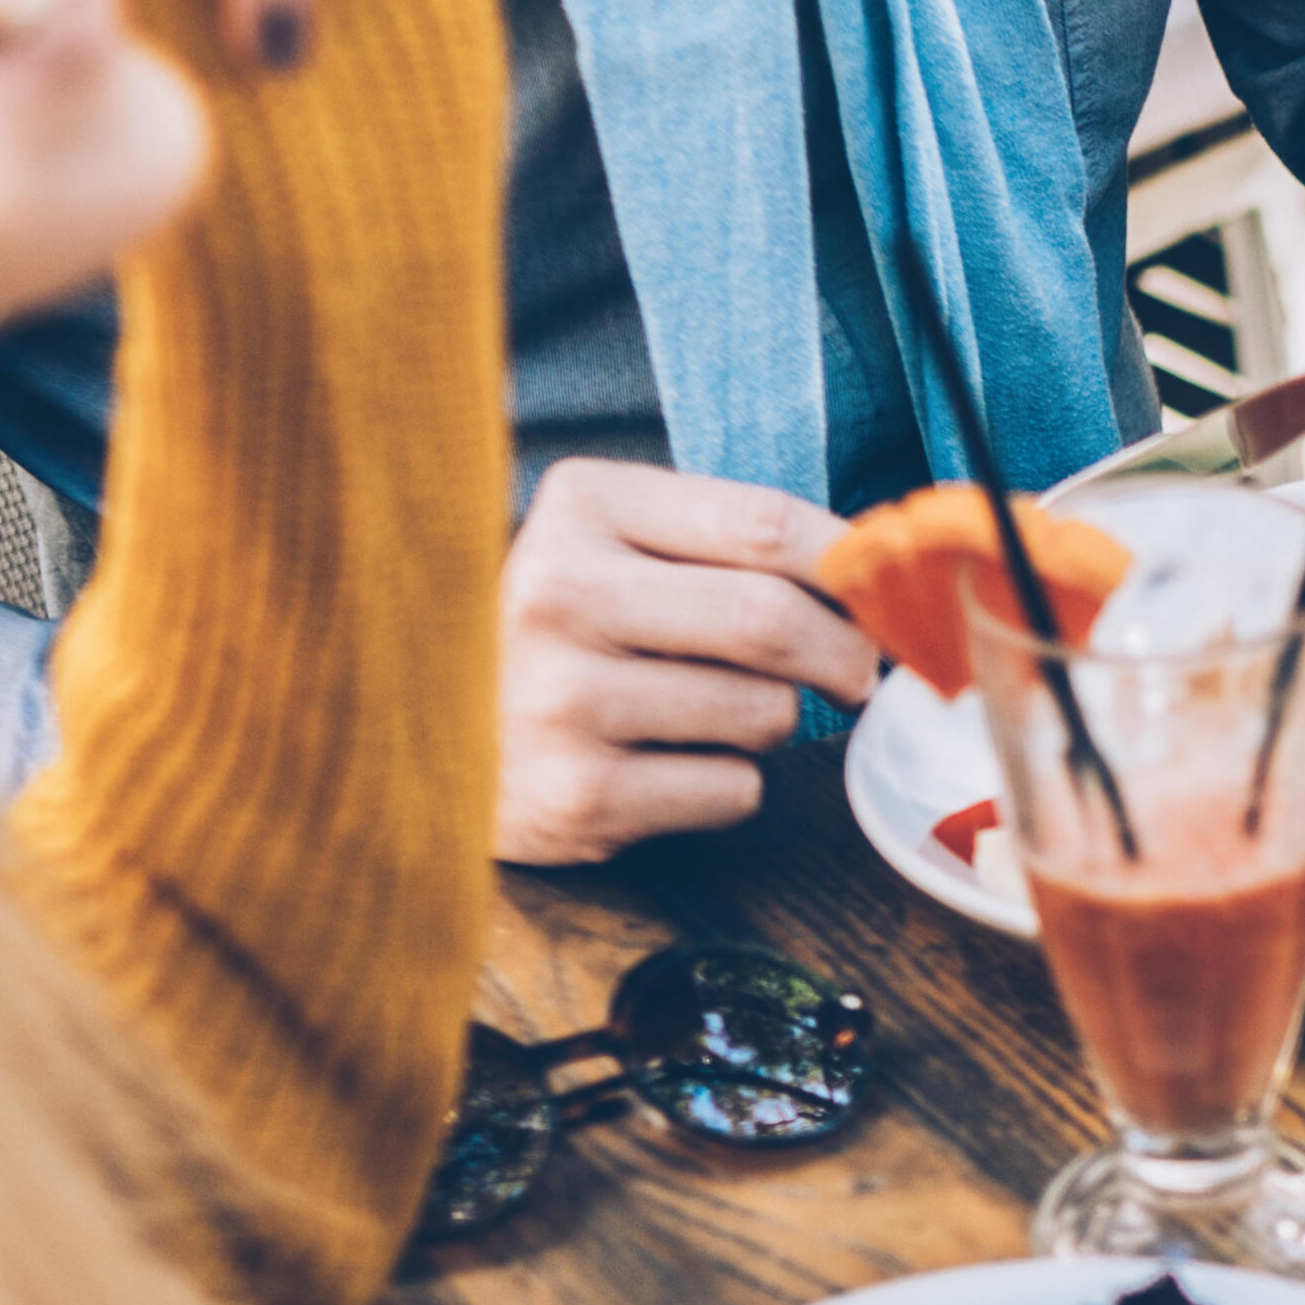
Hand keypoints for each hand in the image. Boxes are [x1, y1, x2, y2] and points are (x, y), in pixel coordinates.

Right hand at [496, 459, 878, 864]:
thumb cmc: (560, 634)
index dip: (851, 566)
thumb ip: (730, 546)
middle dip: (845, 654)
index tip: (881, 595)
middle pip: (773, 620)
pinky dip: (731, 785)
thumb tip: (878, 579)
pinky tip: (666, 768)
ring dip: (772, 721)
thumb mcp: (615, 547)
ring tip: (713, 714)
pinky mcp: (576, 797)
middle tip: (856, 674)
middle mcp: (558, 594)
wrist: (423, 735)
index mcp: (581, 508)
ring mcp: (561, 701)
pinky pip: (732, 790)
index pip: (764, 524)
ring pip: (763, 712)